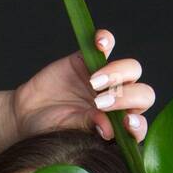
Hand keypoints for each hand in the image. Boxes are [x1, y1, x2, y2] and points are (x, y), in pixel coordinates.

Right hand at [10, 27, 155, 142]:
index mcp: (119, 127)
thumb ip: (89, 127)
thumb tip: (107, 129)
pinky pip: (107, 44)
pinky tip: (99, 44)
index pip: (139, 126)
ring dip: (117, 74)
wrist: (28, 113)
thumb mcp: (68, 132)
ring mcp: (107, 80)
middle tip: (100, 103)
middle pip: (143, 94)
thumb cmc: (51, 130)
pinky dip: (106, 40)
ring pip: (132, 69)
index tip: (126, 122)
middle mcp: (120, 103)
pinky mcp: (90, 59)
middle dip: (126, 97)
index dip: (138, 124)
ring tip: (93, 82)